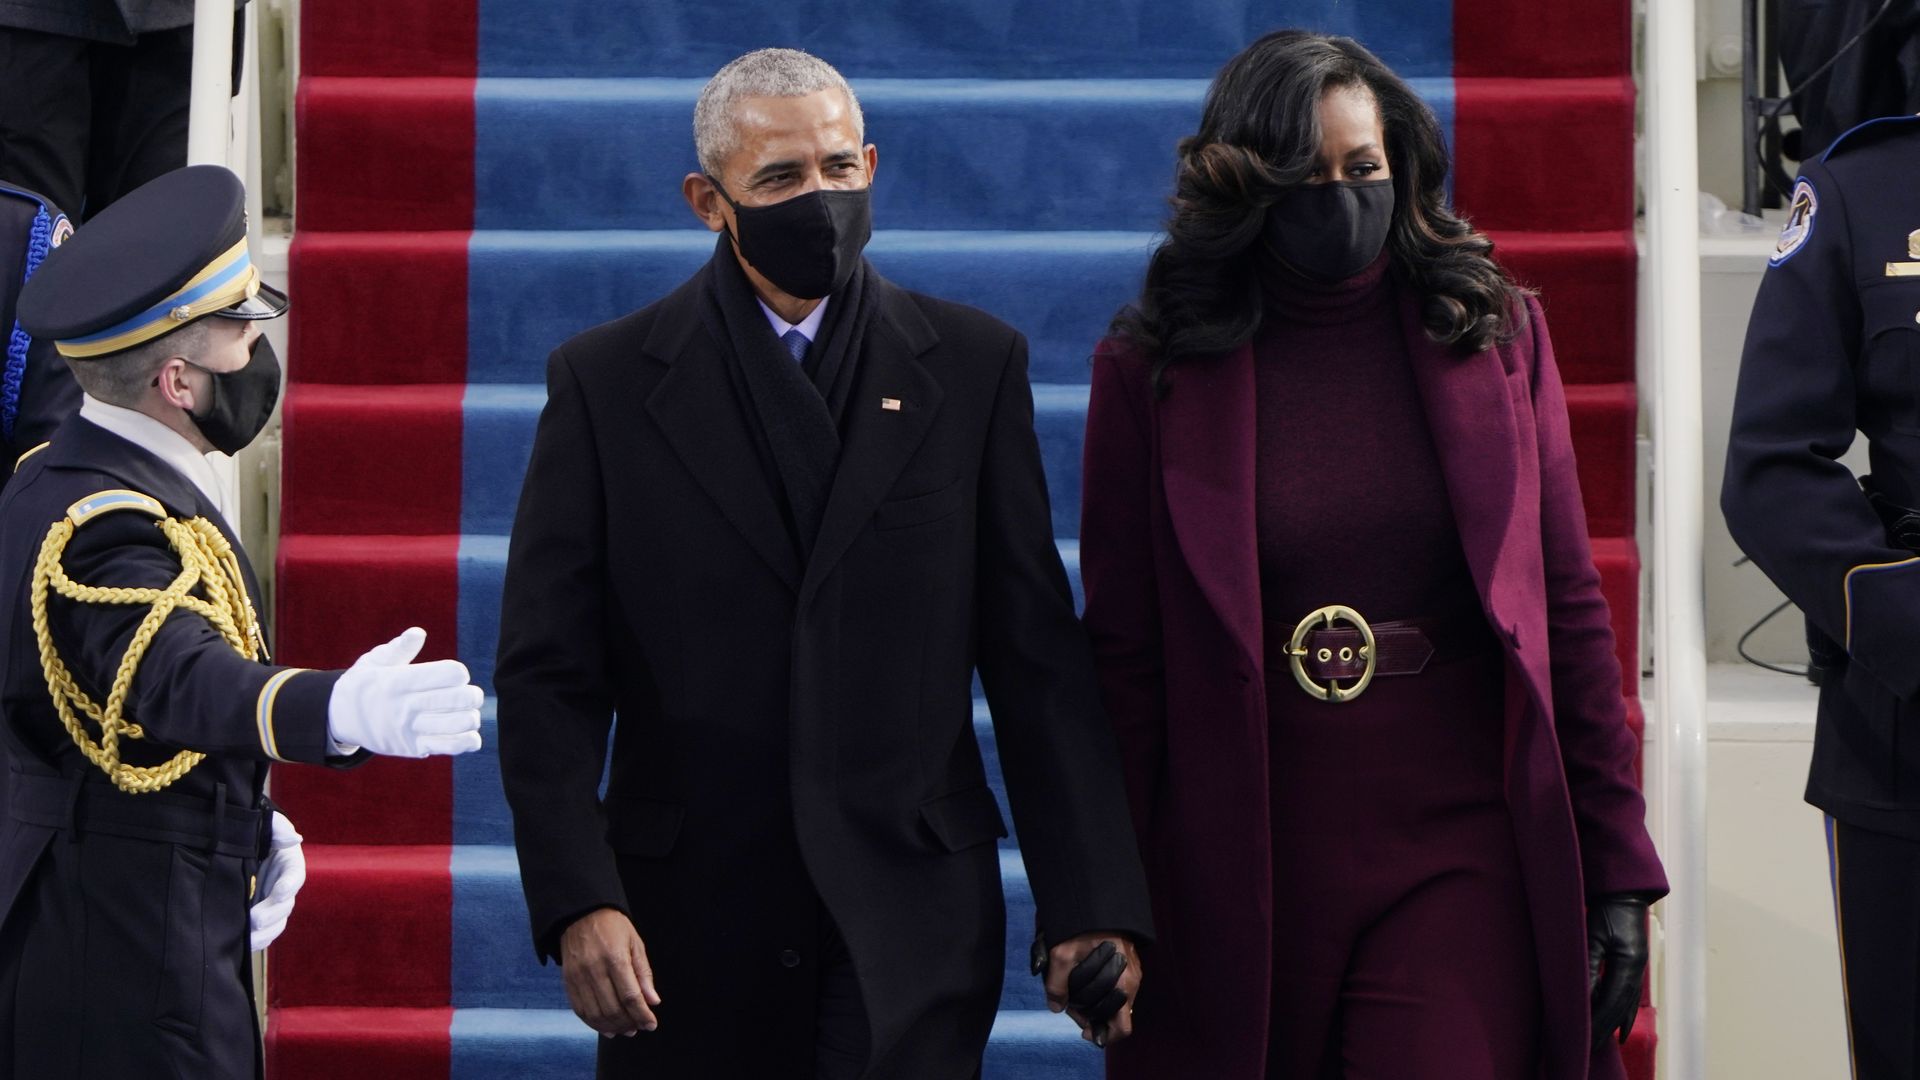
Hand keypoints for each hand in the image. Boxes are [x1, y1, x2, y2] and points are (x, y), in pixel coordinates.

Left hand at [249, 811, 304, 950]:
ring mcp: (272, 903)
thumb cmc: (255, 831)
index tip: (280, 891)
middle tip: (255, 920)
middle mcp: (284, 886)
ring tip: (249, 939)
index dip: (288, 884)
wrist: (235, 846)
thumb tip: (294, 838)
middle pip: (286, 904)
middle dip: (272, 914)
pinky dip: (257, 940)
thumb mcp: (267, 823)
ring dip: (266, 932)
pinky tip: (243, 945)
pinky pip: (265, 932)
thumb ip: (279, 827)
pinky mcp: (259, 915)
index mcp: (289, 863)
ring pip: (278, 922)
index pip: (295, 875)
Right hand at [328, 627, 483, 757]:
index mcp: (398, 681)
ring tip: (469, 713)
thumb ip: (399, 648)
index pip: (447, 674)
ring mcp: (409, 730)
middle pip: (457, 699)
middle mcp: (405, 706)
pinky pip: (448, 747)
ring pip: (457, 725)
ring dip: (472, 718)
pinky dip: (468, 741)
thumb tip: (419, 633)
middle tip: (471, 695)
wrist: (341, 717)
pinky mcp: (412, 748)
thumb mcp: (374, 660)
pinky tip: (470, 734)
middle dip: (473, 696)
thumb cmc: (365, 683)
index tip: (455, 675)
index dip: (458, 673)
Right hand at [560, 908, 661, 1036]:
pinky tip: (606, 1027)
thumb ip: (644, 974)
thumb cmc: (613, 927)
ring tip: (624, 1030)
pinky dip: (594, 1023)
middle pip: (613, 1009)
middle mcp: (595, 969)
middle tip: (638, 1028)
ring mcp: (579, 977)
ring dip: (612, 1027)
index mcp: (615, 958)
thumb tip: (653, 1001)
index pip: (631, 996)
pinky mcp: (568, 981)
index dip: (642, 1015)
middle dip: (629, 1023)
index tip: (651, 1024)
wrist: (581, 913)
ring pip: (596, 1014)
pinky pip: (580, 1010)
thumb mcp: (635, 943)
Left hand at [1044, 932, 1140, 1046]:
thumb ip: (1057, 984)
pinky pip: (1115, 989)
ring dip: (1093, 1005)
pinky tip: (1083, 983)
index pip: (1122, 1027)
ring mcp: (1132, 973)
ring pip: (1113, 1004)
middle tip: (1069, 1008)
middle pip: (1112, 1017)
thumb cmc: (1080, 926)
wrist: (1096, 899)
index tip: (1082, 1031)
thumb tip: (1056, 1007)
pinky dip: (1099, 992)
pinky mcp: (1129, 965)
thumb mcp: (1061, 953)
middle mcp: (1132, 981)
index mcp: (1123, 982)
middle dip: (1090, 1018)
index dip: (1102, 1035)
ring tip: (1073, 995)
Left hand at [1587, 895, 1650, 1050]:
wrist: (1623, 893)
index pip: (1612, 1002)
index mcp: (1629, 964)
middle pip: (1620, 1009)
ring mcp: (1637, 970)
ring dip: (1612, 1024)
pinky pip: (1628, 998)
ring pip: (1625, 1006)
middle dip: (1604, 1029)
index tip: (1584, 1037)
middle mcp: (1636, 971)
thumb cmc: (1607, 910)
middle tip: (1588, 1048)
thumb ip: (1588, 966)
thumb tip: (1580, 996)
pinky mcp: (1632, 966)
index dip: (1599, 1022)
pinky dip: (1623, 1015)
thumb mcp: (1593, 937)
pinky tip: (1620, 1029)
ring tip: (1598, 1042)